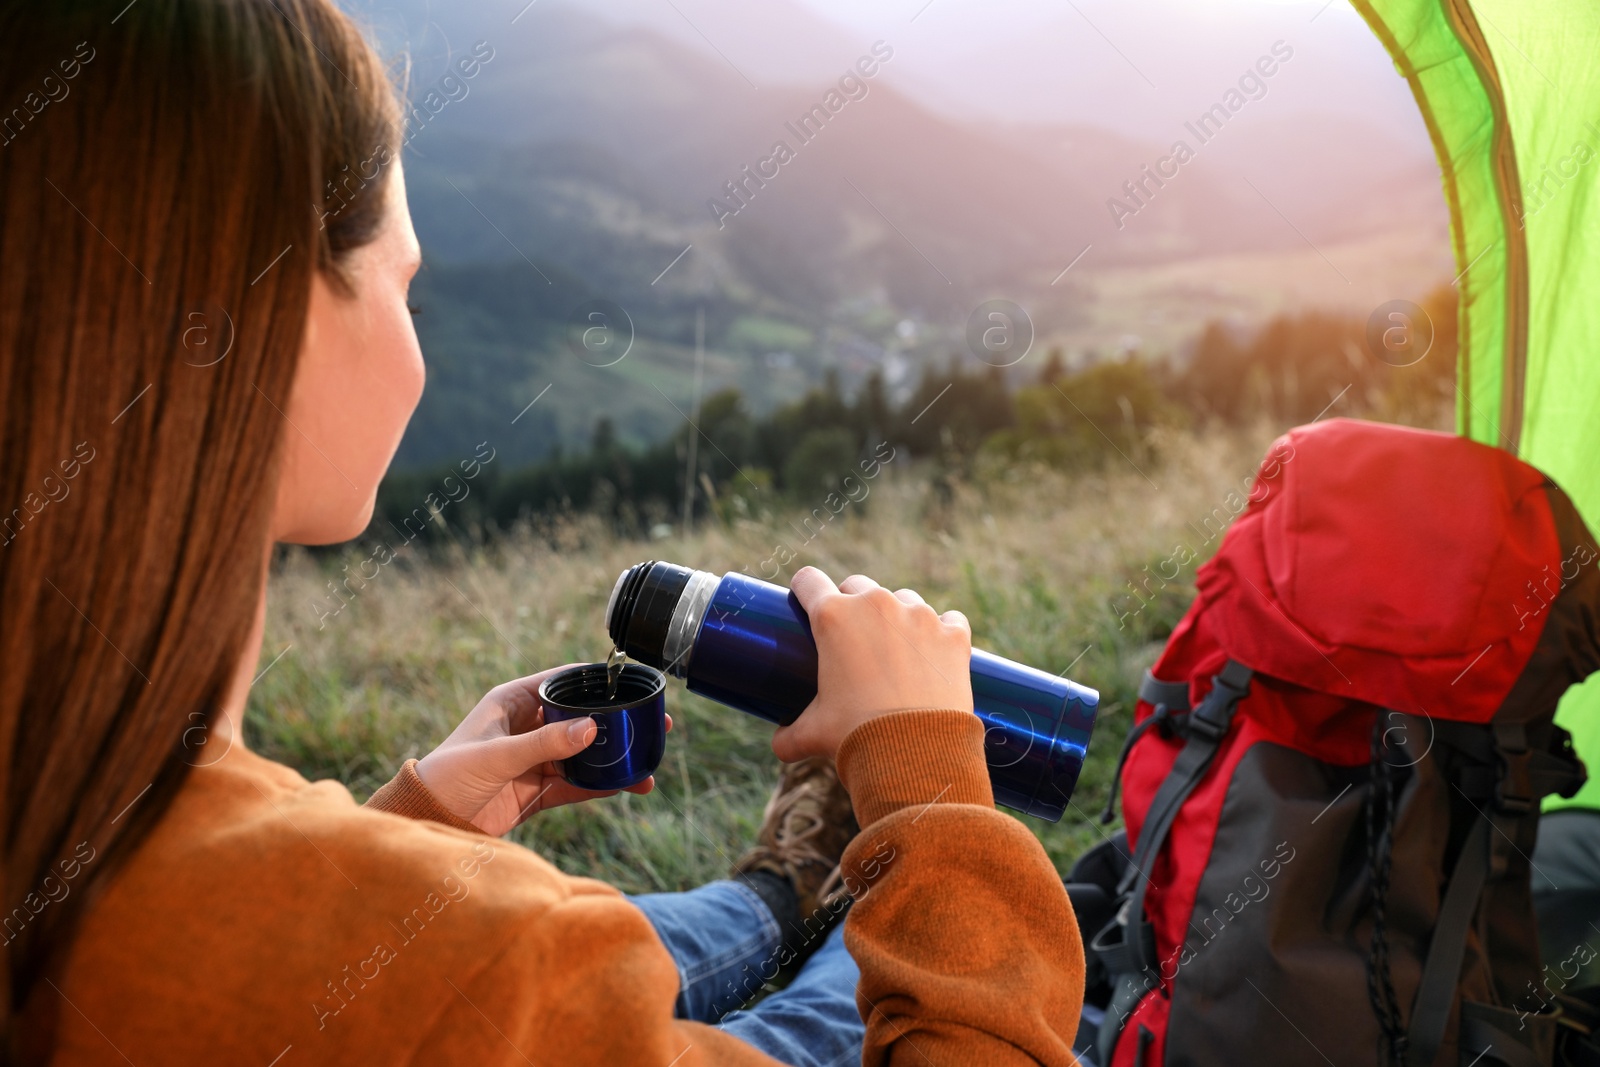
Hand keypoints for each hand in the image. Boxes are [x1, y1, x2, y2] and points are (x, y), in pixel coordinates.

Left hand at [415, 664, 670, 835]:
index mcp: (513, 702)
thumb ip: (544, 744)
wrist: (430, 822)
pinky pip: (578, 785)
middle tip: (656, 724)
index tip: (631, 682)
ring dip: (615, 759)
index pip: (563, 681)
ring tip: (649, 765)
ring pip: (585, 755)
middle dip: (618, 723)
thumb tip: (592, 727)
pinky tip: (627, 787)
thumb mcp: (497, 756)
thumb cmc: (449, 776)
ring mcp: (536, 760)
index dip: (597, 681)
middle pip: (582, 719)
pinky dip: (602, 786)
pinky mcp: (538, 791)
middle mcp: (528, 727)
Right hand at [772, 568, 972, 761]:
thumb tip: (781, 744)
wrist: (916, 754)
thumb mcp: (813, 733)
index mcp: (833, 618)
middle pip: (857, 585)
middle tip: (854, 638)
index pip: (809, 580)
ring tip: (897, 651)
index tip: (807, 603)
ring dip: (897, 617)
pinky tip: (936, 656)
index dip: (804, 590)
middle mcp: (876, 605)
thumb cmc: (856, 737)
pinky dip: (942, 633)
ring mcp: (919, 615)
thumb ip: (789, 735)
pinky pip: (949, 619)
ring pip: (903, 599)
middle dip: (853, 605)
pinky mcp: (953, 633)